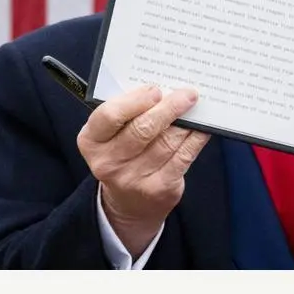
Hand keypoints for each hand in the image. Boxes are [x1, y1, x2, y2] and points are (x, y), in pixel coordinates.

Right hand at [76, 85, 210, 257]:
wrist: (129, 203)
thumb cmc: (122, 155)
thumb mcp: (111, 136)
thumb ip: (128, 114)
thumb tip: (165, 89)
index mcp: (91, 141)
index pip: (108, 116)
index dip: (134, 101)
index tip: (155, 89)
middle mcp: (108, 162)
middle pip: (141, 129)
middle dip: (168, 108)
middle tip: (186, 94)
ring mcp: (133, 178)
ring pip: (166, 142)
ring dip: (185, 122)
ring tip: (195, 106)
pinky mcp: (159, 188)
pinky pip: (182, 157)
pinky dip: (195, 139)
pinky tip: (202, 128)